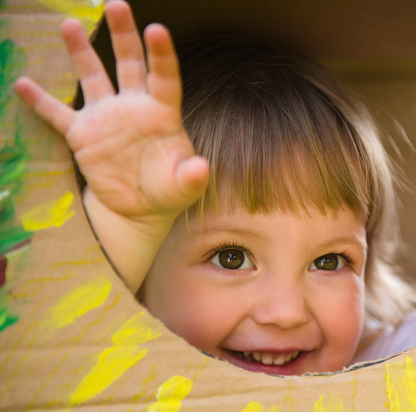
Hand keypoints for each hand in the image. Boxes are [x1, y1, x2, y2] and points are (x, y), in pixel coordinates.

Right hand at [14, 1, 207, 290]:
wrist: (139, 209)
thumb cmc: (168, 191)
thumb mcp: (184, 186)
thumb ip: (192, 175)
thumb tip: (200, 168)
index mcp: (162, 113)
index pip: (164, 77)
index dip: (161, 54)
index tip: (156, 29)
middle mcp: (134, 106)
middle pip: (129, 63)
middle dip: (123, 34)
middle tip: (116, 4)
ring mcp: (107, 117)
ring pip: (93, 76)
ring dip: (81, 52)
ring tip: (68, 24)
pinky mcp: (83, 134)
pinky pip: (57, 113)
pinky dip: (40, 101)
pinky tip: (23, 83)